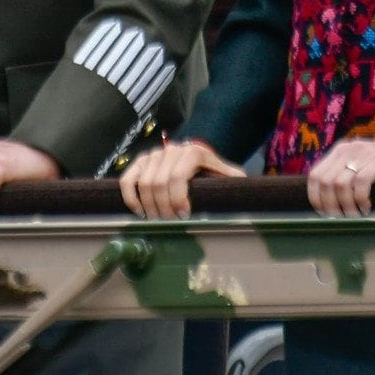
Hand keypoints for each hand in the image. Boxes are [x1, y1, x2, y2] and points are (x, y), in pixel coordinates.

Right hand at [120, 139, 245, 218]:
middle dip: (164, 209)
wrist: (197, 162)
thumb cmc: (213, 176)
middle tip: (170, 224)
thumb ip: (235, 181)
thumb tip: (246, 190)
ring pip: (144, 184)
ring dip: (150, 208)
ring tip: (160, 221)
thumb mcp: (227, 177)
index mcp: (194, 152)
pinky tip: (140, 213)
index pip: (177, 176)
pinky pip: (128, 180)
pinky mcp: (140, 162)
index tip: (184, 217)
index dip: (178, 199)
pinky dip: (131, 198)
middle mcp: (171, 149)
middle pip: (158, 183)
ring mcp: (153, 155)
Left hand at [307, 137, 374, 216]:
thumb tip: (324, 205)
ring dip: (346, 205)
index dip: (315, 198)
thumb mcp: (359, 169)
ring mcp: (365, 152)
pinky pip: (362, 182)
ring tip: (356, 216)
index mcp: (340, 151)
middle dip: (331, 206)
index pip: (315, 176)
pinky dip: (361, 199)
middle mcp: (349, 149)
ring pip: (341, 183)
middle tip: (342, 219)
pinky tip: (367, 208)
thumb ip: (343, 179)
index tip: (324, 215)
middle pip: (325, 182)